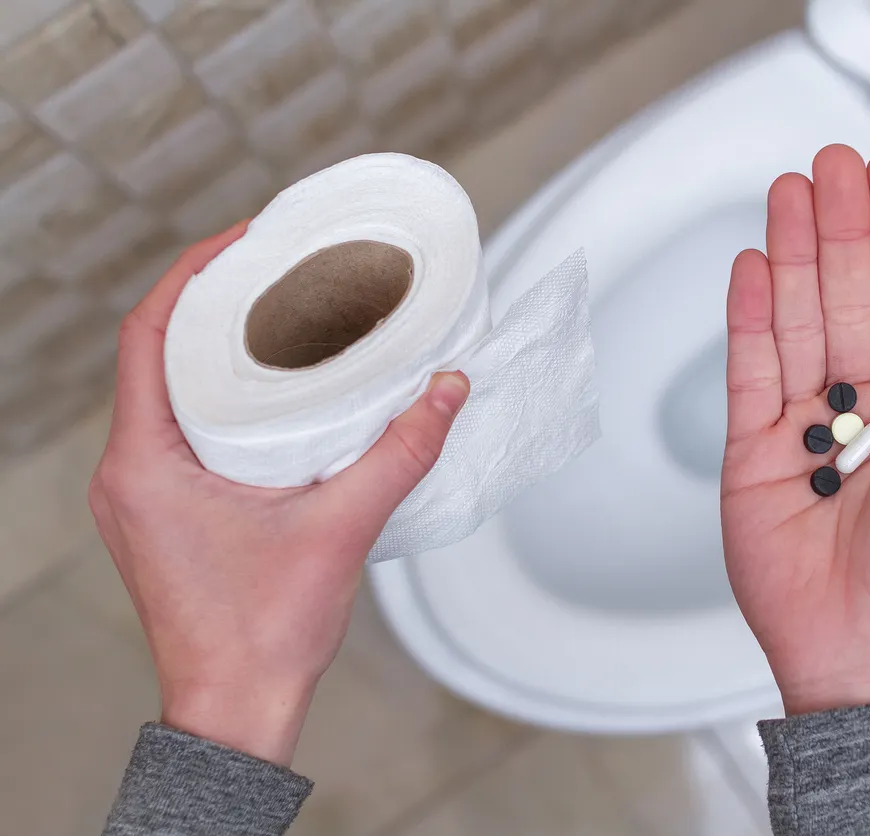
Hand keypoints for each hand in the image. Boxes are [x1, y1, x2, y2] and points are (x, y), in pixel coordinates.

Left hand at [89, 222, 470, 764]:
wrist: (236, 705)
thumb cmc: (263, 634)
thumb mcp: (342, 528)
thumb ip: (401, 453)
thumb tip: (448, 391)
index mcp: (145, 464)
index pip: (146, 336)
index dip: (192, 275)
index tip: (245, 240)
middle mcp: (128, 473)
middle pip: (155, 354)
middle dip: (212, 302)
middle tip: (273, 267)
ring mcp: (141, 496)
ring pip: (165, 391)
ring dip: (213, 350)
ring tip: (276, 316)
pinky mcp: (163, 513)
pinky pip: (179, 429)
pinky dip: (218, 396)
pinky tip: (269, 392)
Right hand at [721, 147, 869, 715]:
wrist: (858, 648)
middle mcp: (859, 403)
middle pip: (846, 295)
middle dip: (841, 226)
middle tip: (831, 164)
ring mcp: (800, 421)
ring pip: (795, 318)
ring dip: (793, 253)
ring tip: (789, 193)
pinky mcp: (750, 447)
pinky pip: (749, 368)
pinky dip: (749, 315)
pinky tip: (754, 266)